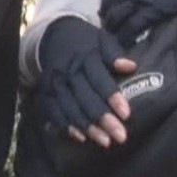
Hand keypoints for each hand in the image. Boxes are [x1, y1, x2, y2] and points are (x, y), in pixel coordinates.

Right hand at [37, 17, 136, 147]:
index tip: (126, 114)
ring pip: (70, 108)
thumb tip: (130, 66)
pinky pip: (54, 112)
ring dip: (87, 127)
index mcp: (85, 57)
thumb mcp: (101, 39)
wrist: (55, 35)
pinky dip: (66, 126)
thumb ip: (115, 53)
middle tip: (120, 136)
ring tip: (105, 141)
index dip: (112, 97)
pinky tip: (81, 137)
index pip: (99, 80)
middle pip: (85, 98)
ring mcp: (56, 83)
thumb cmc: (86, 41)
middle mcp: (68, 71)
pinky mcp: (46, 92)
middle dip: (103, 119)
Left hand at [100, 0, 176, 43]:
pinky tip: (126, 44)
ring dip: (114, 31)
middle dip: (108, 22)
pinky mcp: (153, 10)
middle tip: (108, 35)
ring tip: (114, 43)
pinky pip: (133, 26)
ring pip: (118, 18)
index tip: (108, 20)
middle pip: (111, 8)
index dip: (108, 10)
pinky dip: (127, 36)